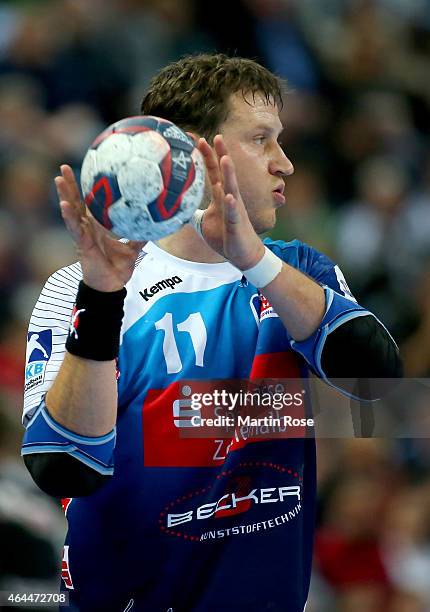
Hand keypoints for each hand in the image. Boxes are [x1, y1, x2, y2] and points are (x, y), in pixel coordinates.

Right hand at [55, 165, 144, 291]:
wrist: (112, 285)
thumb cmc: (118, 267)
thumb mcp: (133, 248)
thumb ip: (140, 236)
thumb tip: (156, 224)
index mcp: (97, 227)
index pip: (88, 203)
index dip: (85, 189)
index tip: (84, 172)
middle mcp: (87, 228)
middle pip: (76, 202)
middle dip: (69, 185)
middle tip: (63, 167)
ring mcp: (83, 235)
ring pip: (71, 212)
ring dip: (64, 195)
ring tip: (58, 179)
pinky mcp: (82, 245)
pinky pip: (75, 229)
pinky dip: (69, 217)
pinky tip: (63, 205)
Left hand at [197, 135, 264, 269]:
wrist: (242, 255)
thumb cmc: (225, 236)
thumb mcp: (203, 222)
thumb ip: (191, 212)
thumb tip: (175, 207)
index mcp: (220, 196)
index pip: (212, 171)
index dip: (205, 155)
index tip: (196, 138)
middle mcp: (228, 198)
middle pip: (223, 173)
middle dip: (220, 154)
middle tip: (217, 135)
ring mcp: (234, 210)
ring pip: (231, 188)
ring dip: (228, 174)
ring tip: (225, 158)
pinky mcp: (236, 224)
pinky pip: (233, 213)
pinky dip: (231, 204)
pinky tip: (228, 195)